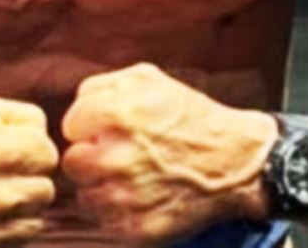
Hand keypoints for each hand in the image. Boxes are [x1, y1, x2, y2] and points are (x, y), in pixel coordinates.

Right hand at [0, 93, 58, 247]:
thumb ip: (20, 115)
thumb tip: (48, 133)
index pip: (48, 153)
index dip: (33, 150)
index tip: (14, 152)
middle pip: (46, 187)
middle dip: (28, 179)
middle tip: (1, 175)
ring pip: (36, 216)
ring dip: (21, 206)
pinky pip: (20, 240)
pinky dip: (8, 230)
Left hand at [61, 63, 278, 242]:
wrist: (236, 161)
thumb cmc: (190, 117)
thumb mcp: (149, 79)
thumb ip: (103, 85)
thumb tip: (77, 104)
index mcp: (114, 115)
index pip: (71, 126)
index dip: (91, 127)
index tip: (110, 130)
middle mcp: (114, 156)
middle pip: (73, 163)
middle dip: (92, 158)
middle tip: (119, 155)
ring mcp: (124, 196)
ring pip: (85, 196)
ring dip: (103, 187)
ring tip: (133, 177)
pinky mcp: (135, 228)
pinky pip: (104, 222)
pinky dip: (119, 212)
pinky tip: (142, 197)